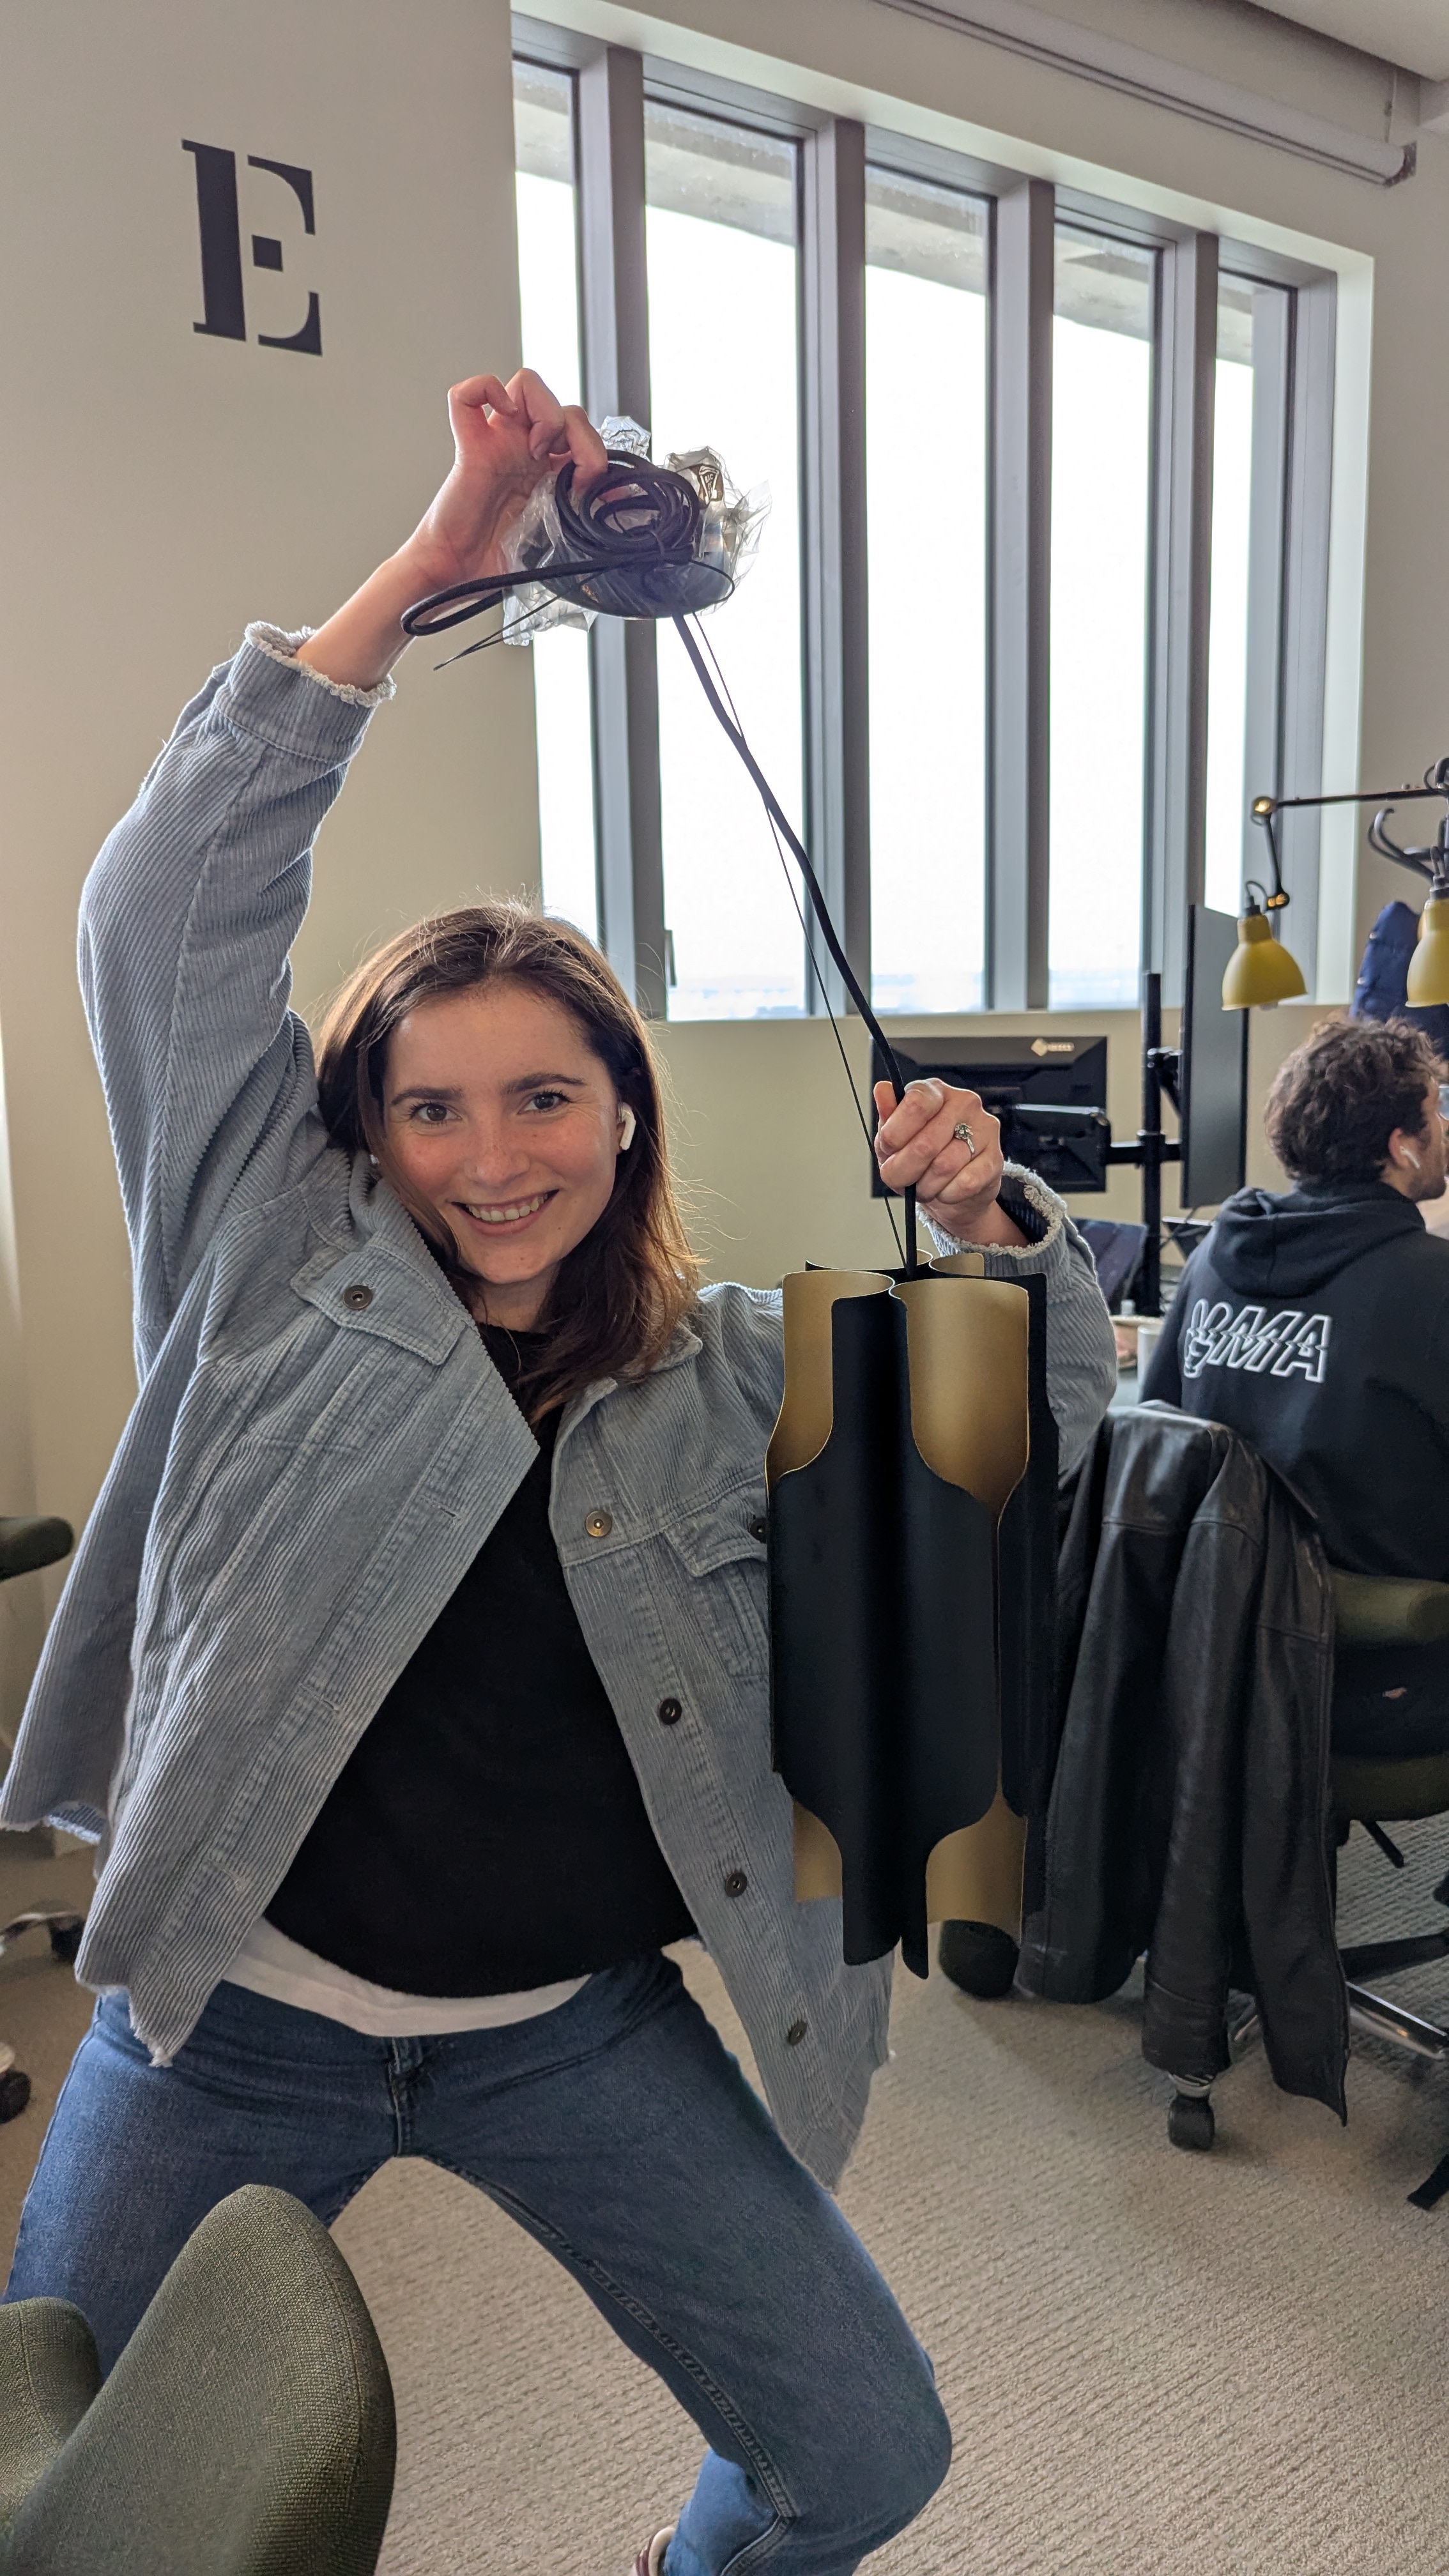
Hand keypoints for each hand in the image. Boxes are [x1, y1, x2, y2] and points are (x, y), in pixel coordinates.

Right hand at [297, 369, 607, 692]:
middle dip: (578, 432)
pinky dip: (487, 390)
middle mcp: (525, 448)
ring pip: (526, 384)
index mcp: (547, 468)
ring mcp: (497, 441)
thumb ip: (583, 521)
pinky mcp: (469, 446)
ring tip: (540, 448)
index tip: (592, 486)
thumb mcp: (556, 542)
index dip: (596, 451)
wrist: (458, 575)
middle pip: (562, 403)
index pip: (583, 430)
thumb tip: (618, 506)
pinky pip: (465, 395)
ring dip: (545, 409)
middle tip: (570, 470)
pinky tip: (504, 414)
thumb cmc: (495, 559)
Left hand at [872, 1080, 1026, 1248]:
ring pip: (944, 1166)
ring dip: (927, 1186)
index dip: (895, 1135)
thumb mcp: (894, 1139)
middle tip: (904, 1178)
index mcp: (934, 1091)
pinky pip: (965, 1183)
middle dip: (906, 1170)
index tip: (889, 1149)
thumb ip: (888, 1116)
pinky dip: (948, 1194)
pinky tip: (945, 1190)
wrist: (953, 1192)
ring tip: (925, 1185)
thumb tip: (882, 1089)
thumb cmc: (921, 1158)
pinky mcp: (995, 1157)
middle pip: (925, 1144)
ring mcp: (983, 1128)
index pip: (915, 1104)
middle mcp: (962, 1102)